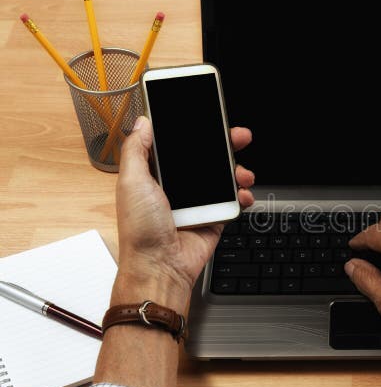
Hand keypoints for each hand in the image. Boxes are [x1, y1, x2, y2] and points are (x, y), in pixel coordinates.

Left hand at [113, 116, 254, 313]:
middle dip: (224, 146)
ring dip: (236, 171)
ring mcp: (196, 203)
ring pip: (222, 178)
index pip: (177, 146)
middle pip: (204, 158)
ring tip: (243, 173)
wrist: (160, 266)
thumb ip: (136, 149)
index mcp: (154, 175)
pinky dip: (241, 195)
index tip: (209, 120)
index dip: (193, 132)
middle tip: (238, 137)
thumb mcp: (131, 182)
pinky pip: (231, 201)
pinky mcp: (212, 217)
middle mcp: (176, 187)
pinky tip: (242, 193)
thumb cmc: (140, 231)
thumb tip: (143, 122)